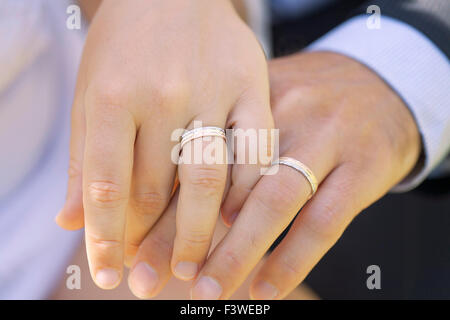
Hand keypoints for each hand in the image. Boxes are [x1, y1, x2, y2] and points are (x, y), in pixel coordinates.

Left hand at [56, 0, 272, 289]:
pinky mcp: (252, 87)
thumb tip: (70, 220)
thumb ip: (83, 157)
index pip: (103, 185)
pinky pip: (255, 151)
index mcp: (113, 95)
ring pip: (208, 180)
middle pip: (156, 189)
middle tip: (148, 283)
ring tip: (188, 268)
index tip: (105, 276)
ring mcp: (213, 91)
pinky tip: (235, 220)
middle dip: (149, 244)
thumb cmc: (126, 44)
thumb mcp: (91, 91)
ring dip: (197, 233)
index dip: (102, 238)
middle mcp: (163, 95)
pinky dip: (245, 192)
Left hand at [131, 51, 419, 298]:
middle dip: (182, 235)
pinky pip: (323, 220)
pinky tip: (264, 289)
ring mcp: (325, 137)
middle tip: (147, 280)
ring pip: (273, 201)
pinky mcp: (363, 165)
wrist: (382, 84)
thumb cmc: (306, 105)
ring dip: (235, 253)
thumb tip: (158, 192)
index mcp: (245, 95)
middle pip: (224, 179)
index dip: (158, 204)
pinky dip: (291, 259)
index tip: (131, 246)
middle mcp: (282, 111)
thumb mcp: (260, 105)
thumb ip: (220, 138)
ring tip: (205, 292)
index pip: (192, 154)